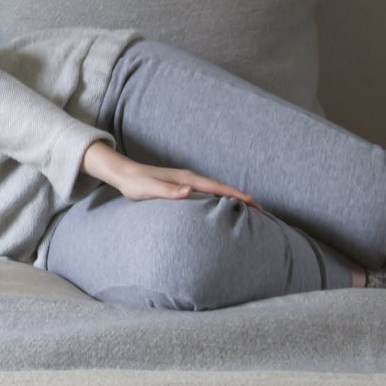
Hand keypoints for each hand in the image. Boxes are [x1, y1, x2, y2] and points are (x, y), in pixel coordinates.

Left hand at [82, 142, 264, 211]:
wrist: (123, 174)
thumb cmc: (135, 184)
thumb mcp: (150, 189)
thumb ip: (169, 191)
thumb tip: (189, 192)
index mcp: (187, 179)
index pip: (218, 188)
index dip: (238, 196)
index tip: (256, 204)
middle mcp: (190, 178)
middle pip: (222, 188)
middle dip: (242, 198)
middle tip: (262, 211)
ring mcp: (187, 181)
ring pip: (216, 190)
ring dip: (233, 198)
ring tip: (250, 210)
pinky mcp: (182, 186)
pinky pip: (207, 192)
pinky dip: (220, 198)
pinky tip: (222, 207)